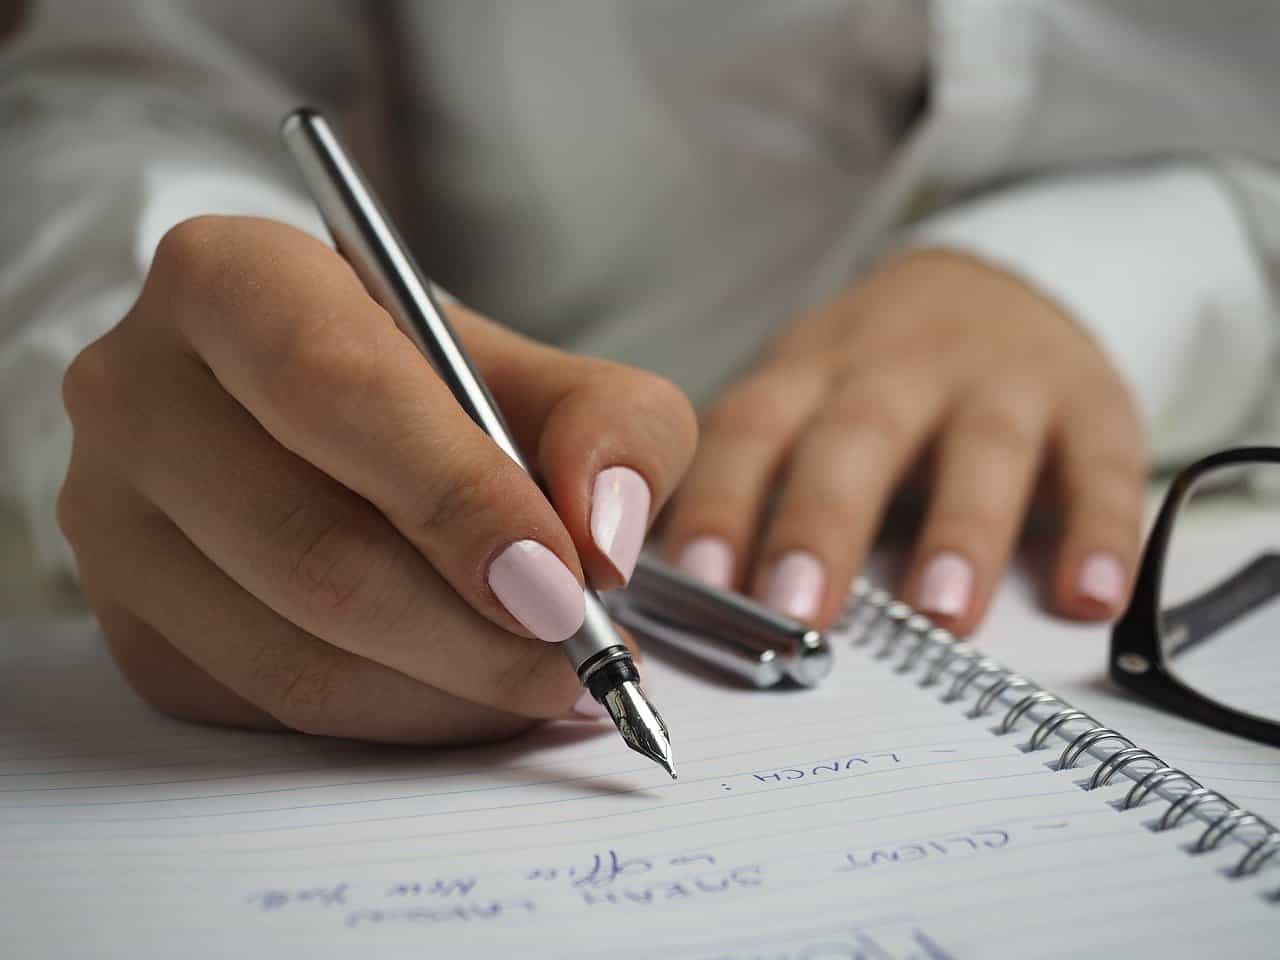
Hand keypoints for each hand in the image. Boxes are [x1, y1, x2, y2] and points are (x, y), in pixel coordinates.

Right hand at [59, 216, 696, 743]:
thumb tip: (604, 536)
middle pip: (311, 547)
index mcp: (232, 279)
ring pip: (293, 653)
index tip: (563, 582)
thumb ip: (614, 427)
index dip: (459, 498)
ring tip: (543, 679)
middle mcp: (140, 391)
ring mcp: (113, 519)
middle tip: (578, 657)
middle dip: (473, 630)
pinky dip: (398, 719)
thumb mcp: (551, 375)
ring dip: (448, 691)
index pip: (337, 391)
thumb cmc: (442, 391)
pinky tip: (466, 690)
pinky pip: (273, 710)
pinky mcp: (131, 626)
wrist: (336, 427)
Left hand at [663, 249, 1144, 634]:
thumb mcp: (804, 397)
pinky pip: (1102, 465)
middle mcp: (900, 369)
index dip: (721, 501)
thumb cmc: (876, 375)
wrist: (995, 284)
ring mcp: (1000, 381)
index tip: (697, 582)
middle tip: (798, 610)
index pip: (752, 430)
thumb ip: (754, 480)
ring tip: (941, 615)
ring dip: (962, 531)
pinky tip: (1090, 597)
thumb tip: (681, 596)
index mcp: (813, 373)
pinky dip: (1101, 531)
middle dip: (824, 523)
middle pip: (857, 437)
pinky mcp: (1090, 403)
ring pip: (981, 448)